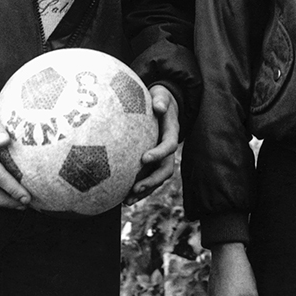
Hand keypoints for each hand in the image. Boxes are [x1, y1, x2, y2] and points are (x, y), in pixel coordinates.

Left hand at [127, 85, 178, 200]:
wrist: (163, 105)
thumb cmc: (159, 99)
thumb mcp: (161, 95)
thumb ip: (161, 100)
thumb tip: (158, 106)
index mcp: (172, 132)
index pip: (169, 145)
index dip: (159, 153)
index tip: (143, 158)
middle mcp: (168, 149)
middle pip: (165, 169)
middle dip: (152, 181)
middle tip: (135, 188)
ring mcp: (162, 158)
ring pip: (157, 178)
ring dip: (145, 191)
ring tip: (127, 200)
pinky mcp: (153, 163)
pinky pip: (148, 178)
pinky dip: (139, 189)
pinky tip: (124, 198)